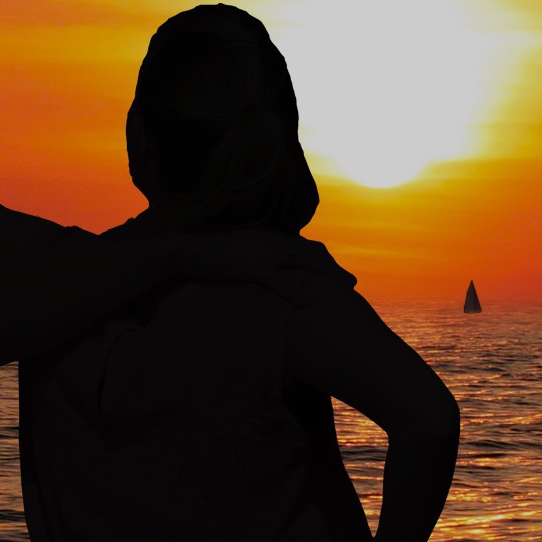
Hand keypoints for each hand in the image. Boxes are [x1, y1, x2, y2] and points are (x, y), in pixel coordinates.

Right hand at [175, 232, 353, 306]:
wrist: (188, 249)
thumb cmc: (213, 252)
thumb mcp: (241, 251)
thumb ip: (259, 257)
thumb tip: (271, 268)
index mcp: (271, 239)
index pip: (305, 247)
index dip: (325, 260)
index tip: (340, 272)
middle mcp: (272, 242)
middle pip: (312, 254)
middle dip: (333, 268)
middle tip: (353, 283)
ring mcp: (264, 253)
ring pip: (303, 263)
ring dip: (325, 276)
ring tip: (343, 291)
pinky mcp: (251, 266)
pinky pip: (279, 279)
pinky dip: (295, 290)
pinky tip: (309, 303)